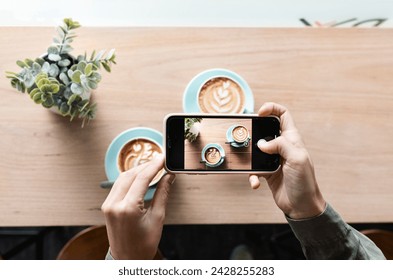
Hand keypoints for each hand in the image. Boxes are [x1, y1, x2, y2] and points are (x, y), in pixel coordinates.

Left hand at [101, 154, 175, 258]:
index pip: (142, 178)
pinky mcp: (107, 206)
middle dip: (146, 166)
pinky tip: (140, 176)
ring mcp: (108, 205)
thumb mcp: (157, 218)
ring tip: (152, 167)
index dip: (154, 166)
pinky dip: (130, 178)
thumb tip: (169, 177)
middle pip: (130, 175)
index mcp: (128, 208)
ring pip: (122, 178)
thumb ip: (162, 194)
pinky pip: (118, 185)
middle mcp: (114, 204)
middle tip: (160, 162)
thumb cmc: (143, 244)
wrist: (127, 259)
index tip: (163, 159)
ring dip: (137, 170)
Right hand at [249, 102, 325, 218]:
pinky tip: (256, 183)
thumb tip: (262, 143)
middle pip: (264, 131)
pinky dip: (252, 176)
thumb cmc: (304, 182)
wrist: (301, 206)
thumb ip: (281, 145)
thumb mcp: (297, 159)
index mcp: (292, 139)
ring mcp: (273, 159)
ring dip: (250, 158)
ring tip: (251, 166)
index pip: (283, 115)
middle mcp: (282, 147)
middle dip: (253, 134)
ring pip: (255, 150)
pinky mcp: (266, 172)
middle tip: (246, 139)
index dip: (272, 109)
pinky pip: (254, 169)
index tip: (259, 113)